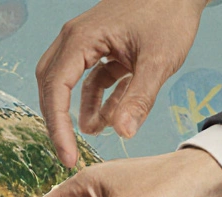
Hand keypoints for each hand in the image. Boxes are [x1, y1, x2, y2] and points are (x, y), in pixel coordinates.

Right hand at [37, 0, 207, 168]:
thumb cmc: (170, 12)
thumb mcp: (158, 60)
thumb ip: (139, 99)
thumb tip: (122, 134)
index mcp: (81, 39)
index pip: (55, 89)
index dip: (57, 127)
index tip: (68, 156)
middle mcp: (75, 38)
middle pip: (51, 86)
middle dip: (59, 122)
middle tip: (70, 153)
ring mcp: (87, 42)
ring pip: (66, 83)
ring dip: (77, 111)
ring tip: (96, 133)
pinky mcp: (101, 47)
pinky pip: (89, 79)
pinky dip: (95, 100)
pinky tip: (109, 119)